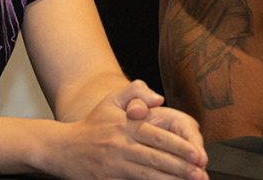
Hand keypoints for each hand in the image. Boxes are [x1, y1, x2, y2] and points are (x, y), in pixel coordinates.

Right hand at [47, 82, 207, 179]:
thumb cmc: (93, 124)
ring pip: (147, 175)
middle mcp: (122, 146)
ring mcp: (114, 166)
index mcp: (127, 126)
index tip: (199, 154)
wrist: (61, 148)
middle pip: (156, 159)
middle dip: (181, 167)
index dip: (180, 147)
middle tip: (201, 174)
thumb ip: (136, 92)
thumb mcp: (111, 100)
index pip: (159, 137)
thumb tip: (158, 98)